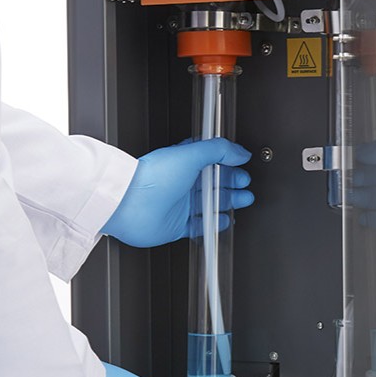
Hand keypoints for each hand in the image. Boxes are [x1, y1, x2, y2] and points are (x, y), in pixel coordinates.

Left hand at [102, 138, 253, 246]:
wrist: (129, 204)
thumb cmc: (152, 178)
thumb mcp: (190, 154)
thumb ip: (218, 150)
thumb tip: (240, 152)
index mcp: (184, 163)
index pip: (212, 161)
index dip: (229, 164)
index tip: (243, 166)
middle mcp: (182, 184)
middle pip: (214, 184)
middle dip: (232, 184)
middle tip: (245, 185)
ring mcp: (179, 205)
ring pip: (210, 204)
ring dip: (228, 202)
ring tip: (243, 201)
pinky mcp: (176, 225)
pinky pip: (200, 226)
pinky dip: (213, 224)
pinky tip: (223, 221)